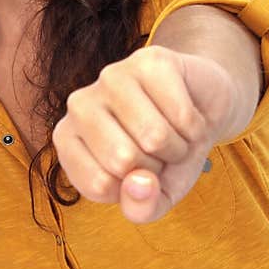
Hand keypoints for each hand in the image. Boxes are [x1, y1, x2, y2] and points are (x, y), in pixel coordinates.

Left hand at [51, 45, 236, 223]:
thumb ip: (140, 208)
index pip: (99, 184)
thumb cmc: (166, 157)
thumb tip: (139, 185)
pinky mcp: (150, 59)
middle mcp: (79, 104)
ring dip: (178, 147)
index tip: (137, 171)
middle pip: (123, 159)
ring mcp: (112, 76)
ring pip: (154, 137)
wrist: (201, 114)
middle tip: (158, 150)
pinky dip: (195, 126)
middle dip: (157, 166)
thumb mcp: (153, 198)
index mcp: (67, 139)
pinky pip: (181, 115)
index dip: (133, 188)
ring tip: (173, 133)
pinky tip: (187, 114)